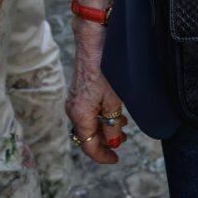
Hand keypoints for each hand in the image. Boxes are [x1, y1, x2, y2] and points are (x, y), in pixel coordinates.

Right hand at [66, 21, 127, 164]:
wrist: (92, 39)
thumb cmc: (104, 67)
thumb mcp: (114, 99)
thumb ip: (113, 123)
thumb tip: (114, 141)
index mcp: (80, 115)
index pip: (88, 145)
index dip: (102, 155)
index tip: (115, 159)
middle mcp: (73, 109)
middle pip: (87, 135)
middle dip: (105, 141)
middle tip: (124, 140)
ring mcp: (74, 99)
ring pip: (89, 122)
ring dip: (104, 127)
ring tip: (123, 125)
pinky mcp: (79, 90)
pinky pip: (88, 111)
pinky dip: (101, 115)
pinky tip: (114, 110)